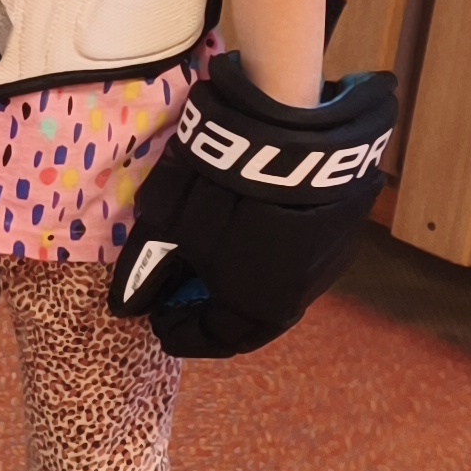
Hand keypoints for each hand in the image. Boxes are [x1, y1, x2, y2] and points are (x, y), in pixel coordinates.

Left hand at [106, 64, 399, 360]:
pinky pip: (300, 264)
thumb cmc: (220, 188)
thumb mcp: (167, 226)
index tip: (158, 318)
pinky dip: (270, 264)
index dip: (181, 332)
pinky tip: (253, 243)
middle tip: (185, 302)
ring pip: (280, 295)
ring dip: (245, 291)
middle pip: (251, 324)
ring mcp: (327, 266)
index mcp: (257, 308)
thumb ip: (146, 271)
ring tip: (216, 271)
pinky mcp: (343, 233)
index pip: (213, 338)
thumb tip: (127, 305)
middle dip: (214, 319)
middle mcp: (299, 298)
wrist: (292, 132)